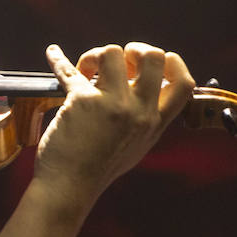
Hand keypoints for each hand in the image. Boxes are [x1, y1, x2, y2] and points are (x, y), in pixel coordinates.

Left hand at [35, 42, 195, 208]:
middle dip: (134, 49)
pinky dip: (58, 58)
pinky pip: (68, 69)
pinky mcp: (82, 101)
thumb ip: (145, 119)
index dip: (172, 63)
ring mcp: (111, 104)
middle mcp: (138, 111)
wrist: (71, 187)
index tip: (151, 60)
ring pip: (112, 52)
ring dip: (96, 55)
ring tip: (84, 71)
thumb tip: (145, 92)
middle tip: (116, 61)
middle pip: (152, 56)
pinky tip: (53, 54)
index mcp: (155, 122)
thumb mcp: (137, 145)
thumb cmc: (98, 168)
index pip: (184, 84)